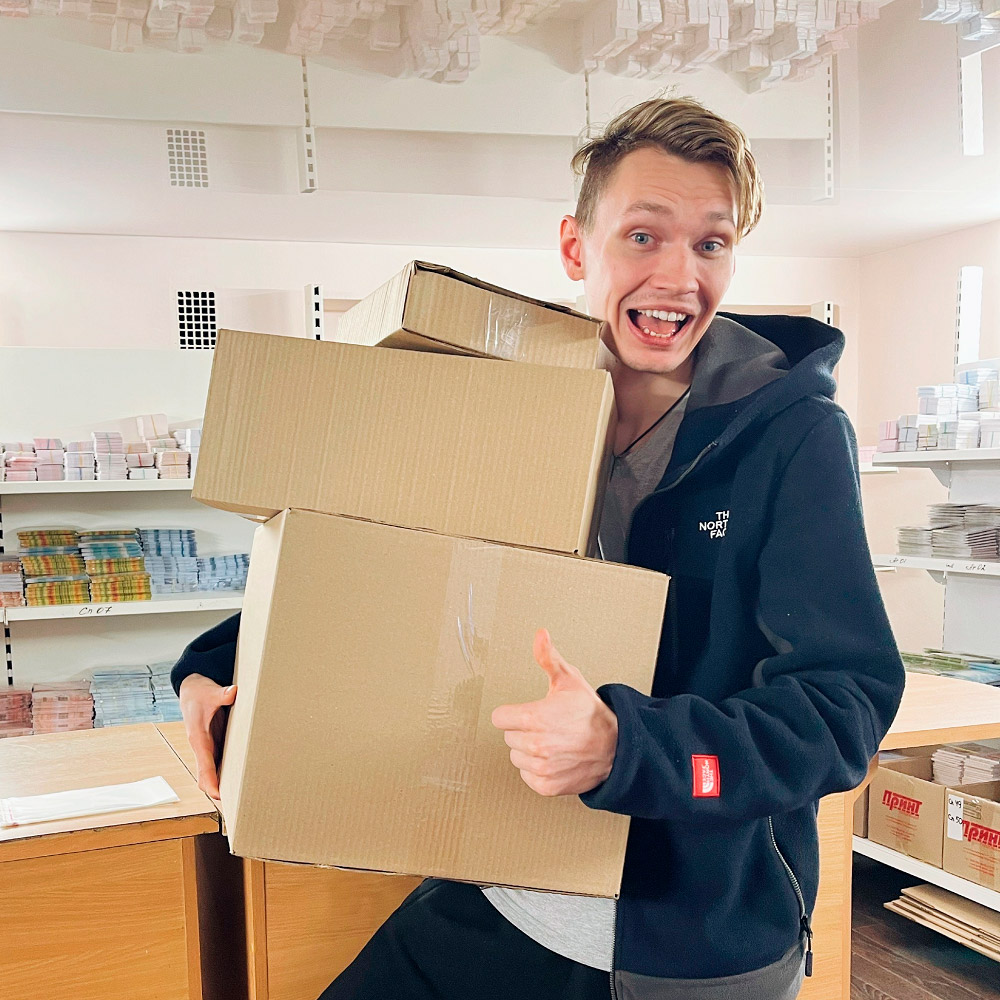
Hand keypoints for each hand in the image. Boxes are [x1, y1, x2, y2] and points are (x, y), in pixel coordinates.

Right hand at [179, 674, 236, 800]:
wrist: (191, 690)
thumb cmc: (199, 692)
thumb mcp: (209, 691)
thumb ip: (221, 694)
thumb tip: (232, 693)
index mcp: (198, 738)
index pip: (203, 765)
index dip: (210, 781)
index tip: (218, 795)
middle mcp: (202, 747)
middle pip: (208, 776)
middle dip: (218, 791)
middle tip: (237, 805)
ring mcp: (209, 747)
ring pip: (214, 772)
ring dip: (224, 784)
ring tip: (243, 798)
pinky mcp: (216, 744)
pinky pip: (220, 763)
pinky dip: (229, 773)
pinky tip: (244, 778)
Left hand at [491, 629, 617, 796]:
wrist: (615, 747)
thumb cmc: (590, 714)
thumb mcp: (569, 680)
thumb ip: (548, 658)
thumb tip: (540, 635)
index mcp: (534, 718)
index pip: (499, 718)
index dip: (512, 713)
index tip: (526, 712)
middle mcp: (535, 744)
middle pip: (508, 736)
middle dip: (522, 730)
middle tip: (544, 726)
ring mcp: (541, 767)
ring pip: (516, 756)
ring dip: (528, 750)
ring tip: (551, 741)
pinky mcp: (546, 785)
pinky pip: (526, 775)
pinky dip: (537, 769)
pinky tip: (553, 758)